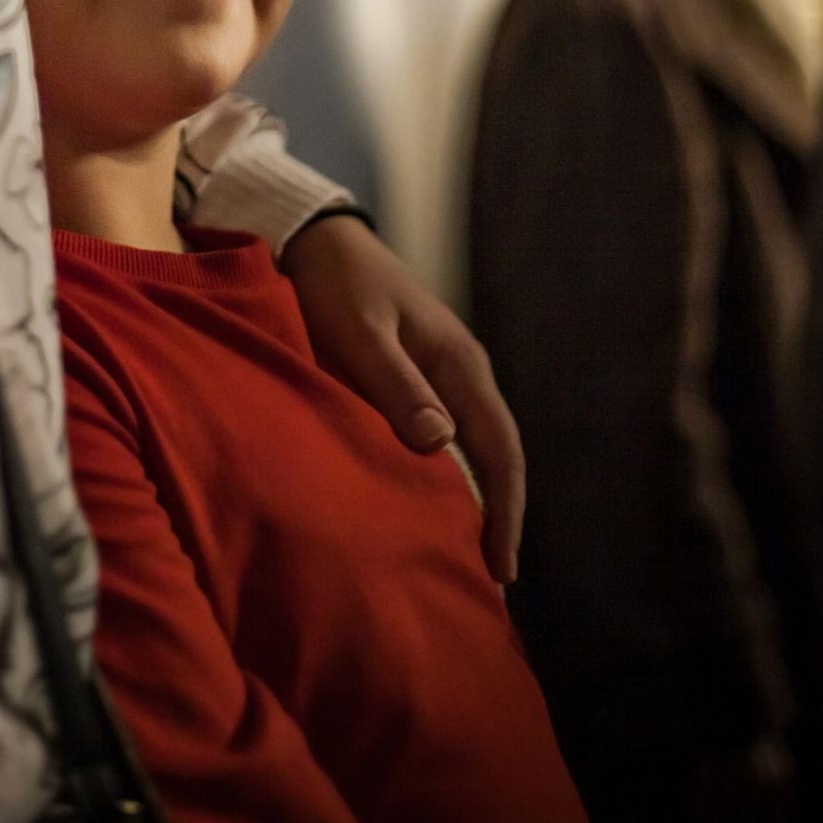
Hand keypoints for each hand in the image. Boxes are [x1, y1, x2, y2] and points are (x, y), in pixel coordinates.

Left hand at [280, 214, 523, 583]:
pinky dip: (447, 478)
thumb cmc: (336, 285)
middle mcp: (460, 373)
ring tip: (465, 557)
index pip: (498, 449)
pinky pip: (443, 438)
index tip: (501, 567)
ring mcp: (440, 375)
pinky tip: (430, 506)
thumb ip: (395, 384)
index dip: (505, 509)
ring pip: (471, 449)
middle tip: (492, 582)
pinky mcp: (414, 379)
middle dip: (499, 515)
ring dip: (476, 500)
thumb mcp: (360, 333)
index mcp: (459, 363)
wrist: (316, 240)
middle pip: (495, 454)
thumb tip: (442, 443)